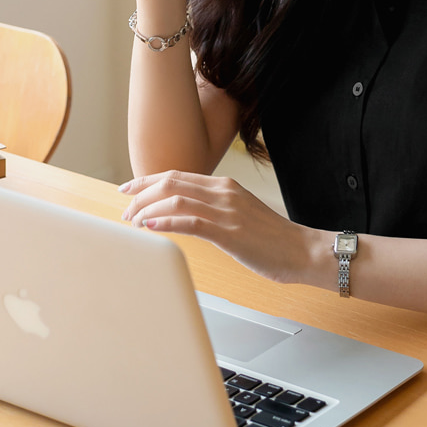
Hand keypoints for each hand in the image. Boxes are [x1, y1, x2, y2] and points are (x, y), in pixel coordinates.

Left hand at [119, 170, 325, 285]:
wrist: (302, 251)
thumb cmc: (273, 239)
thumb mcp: (240, 215)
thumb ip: (214, 211)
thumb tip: (185, 218)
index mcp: (225, 186)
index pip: (177, 175)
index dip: (147, 181)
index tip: (128, 190)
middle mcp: (223, 192)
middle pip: (170, 183)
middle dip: (141, 195)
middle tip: (124, 211)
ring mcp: (226, 210)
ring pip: (175, 200)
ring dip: (148, 210)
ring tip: (133, 223)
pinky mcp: (229, 231)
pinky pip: (190, 222)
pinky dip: (165, 222)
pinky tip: (150, 227)